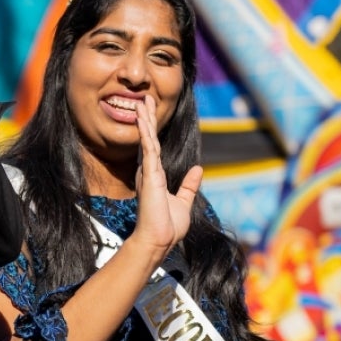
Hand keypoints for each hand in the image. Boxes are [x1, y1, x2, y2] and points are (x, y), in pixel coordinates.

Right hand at [125, 95, 202, 257]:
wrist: (159, 240)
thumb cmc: (168, 227)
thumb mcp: (183, 202)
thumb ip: (189, 185)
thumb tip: (198, 169)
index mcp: (154, 177)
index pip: (153, 148)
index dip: (150, 131)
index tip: (148, 115)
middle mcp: (149, 172)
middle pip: (148, 139)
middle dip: (147, 119)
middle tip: (145, 99)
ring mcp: (148, 172)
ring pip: (147, 139)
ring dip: (145, 119)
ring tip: (142, 101)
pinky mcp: (149, 174)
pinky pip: (148, 147)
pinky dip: (146, 130)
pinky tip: (143, 117)